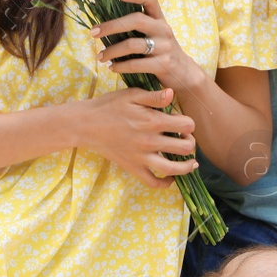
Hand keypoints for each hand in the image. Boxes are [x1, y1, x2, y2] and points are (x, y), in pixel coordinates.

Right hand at [71, 86, 197, 188]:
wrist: (86, 124)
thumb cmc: (109, 106)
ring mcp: (142, 157)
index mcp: (152, 121)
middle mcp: (150, 141)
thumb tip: (172, 93)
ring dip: (187, 166)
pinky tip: (170, 177)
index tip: (183, 123)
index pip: (187, 125)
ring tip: (190, 162)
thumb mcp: (132, 95)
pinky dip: (165, 183)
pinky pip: (153, 182)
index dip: (189, 123)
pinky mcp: (133, 168)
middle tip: (185, 139)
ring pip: (174, 169)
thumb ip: (154, 96)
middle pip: (186, 147)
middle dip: (190, 142)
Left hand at [91, 0, 203, 93]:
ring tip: (100, 57)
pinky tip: (112, 68)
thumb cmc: (162, 51)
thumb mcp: (155, 34)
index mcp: (160, 19)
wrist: (184, 73)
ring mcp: (165, 47)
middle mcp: (163, 29)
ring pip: (132, 45)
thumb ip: (138, 27)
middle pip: (136, 20)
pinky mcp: (163, 64)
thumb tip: (105, 24)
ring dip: (112, 51)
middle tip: (93, 32)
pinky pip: (136, 64)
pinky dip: (120, 66)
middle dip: (112, 26)